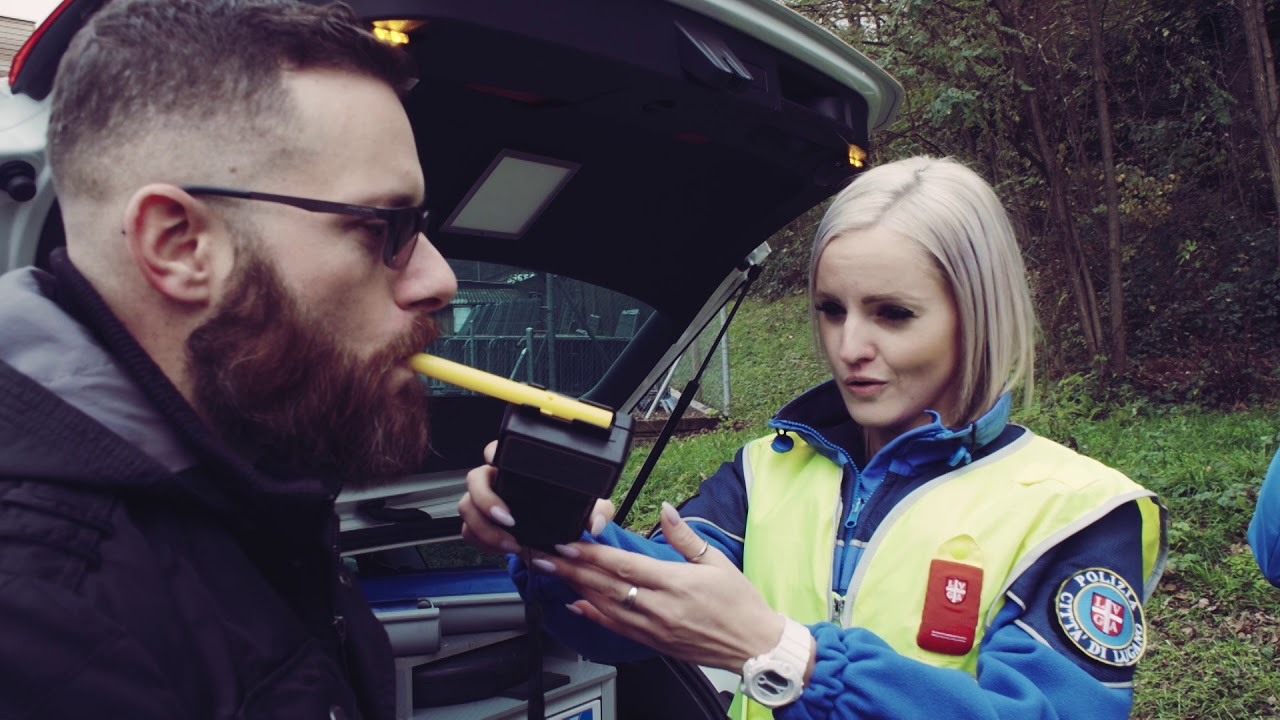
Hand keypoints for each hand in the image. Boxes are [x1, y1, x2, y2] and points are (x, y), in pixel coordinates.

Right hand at [458, 440, 614, 554]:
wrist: (555, 534)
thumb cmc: (565, 508)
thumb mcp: (587, 506)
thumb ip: (597, 510)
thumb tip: (595, 524)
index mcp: (515, 466)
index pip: (497, 449)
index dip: (492, 452)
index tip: (495, 461)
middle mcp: (496, 481)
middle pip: (474, 480)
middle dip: (485, 501)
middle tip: (508, 519)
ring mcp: (484, 502)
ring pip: (467, 508)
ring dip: (486, 529)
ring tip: (511, 543)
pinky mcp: (480, 524)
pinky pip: (469, 531)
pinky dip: (483, 542)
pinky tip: (503, 548)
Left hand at [533, 501, 783, 672]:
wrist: (754, 646)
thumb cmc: (739, 603)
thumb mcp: (716, 561)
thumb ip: (685, 536)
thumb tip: (666, 510)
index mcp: (675, 583)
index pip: (624, 565)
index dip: (592, 554)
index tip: (569, 542)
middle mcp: (660, 607)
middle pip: (606, 585)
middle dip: (572, 568)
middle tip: (546, 555)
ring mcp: (655, 628)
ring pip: (606, 606)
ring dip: (576, 588)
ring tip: (554, 573)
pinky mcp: (654, 642)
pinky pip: (617, 628)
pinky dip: (593, 615)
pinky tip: (576, 604)